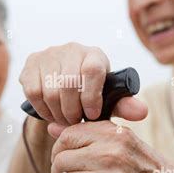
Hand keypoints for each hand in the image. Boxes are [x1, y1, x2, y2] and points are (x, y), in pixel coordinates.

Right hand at [19, 42, 146, 125]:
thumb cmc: (91, 93)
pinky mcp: (31, 63)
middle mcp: (72, 49)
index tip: (93, 115)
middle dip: (73, 111)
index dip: (92, 97)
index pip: (92, 70)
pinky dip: (43, 109)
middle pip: (68, 84)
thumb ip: (123, 105)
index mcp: (95, 55)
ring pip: (50, 91)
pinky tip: (51, 115)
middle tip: (76, 123)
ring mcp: (49, 54)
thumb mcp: (108, 100)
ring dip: (58, 113)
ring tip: (65, 121)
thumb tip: (142, 112)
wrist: (63, 84)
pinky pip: (33, 91)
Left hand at [50, 121, 173, 172]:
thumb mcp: (122, 140)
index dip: (59, 148)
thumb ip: (86, 133)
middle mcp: (111, 155)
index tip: (64, 155)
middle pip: (61, 161)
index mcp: (114, 135)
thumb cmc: (146, 165)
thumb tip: (52, 128)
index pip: (67, 137)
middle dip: (61, 170)